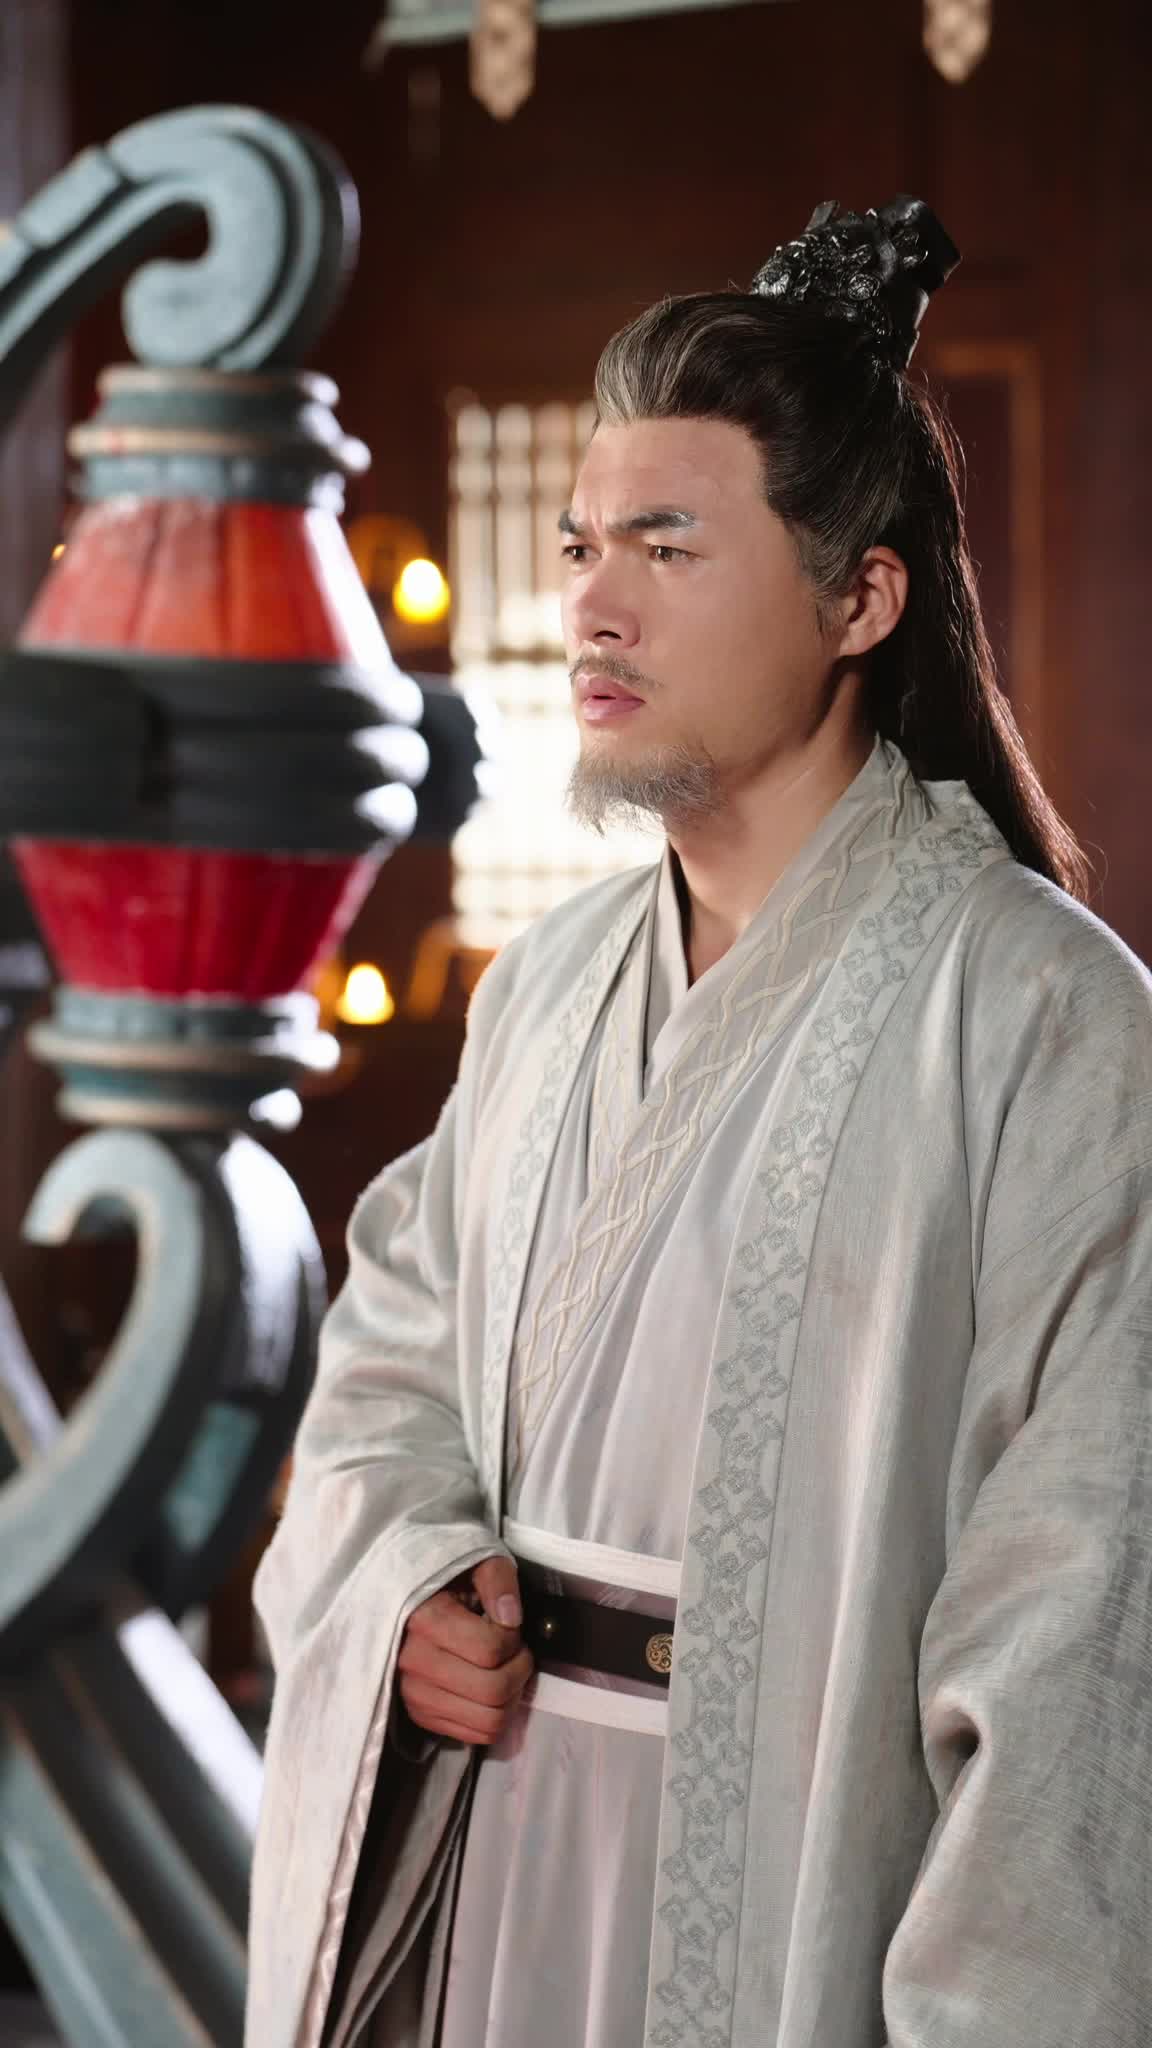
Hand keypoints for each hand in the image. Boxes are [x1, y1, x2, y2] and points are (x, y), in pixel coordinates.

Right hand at [397, 1554, 533, 1744]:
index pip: (490, 1649)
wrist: (405, 1606)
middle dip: (519, 1669)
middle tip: (515, 1650)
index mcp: (425, 1620)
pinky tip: (490, 1687)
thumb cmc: (446, 1583)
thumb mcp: (474, 1563)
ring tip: (505, 1669)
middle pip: (493, 1690)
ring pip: (489, 1721)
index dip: (513, 1638)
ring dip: (511, 1696)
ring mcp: (415, 1695)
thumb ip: (497, 1580)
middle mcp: (414, 1663)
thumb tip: (510, 1617)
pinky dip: (496, 1715)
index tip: (508, 1624)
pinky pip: (477, 1736)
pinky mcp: (421, 1716)